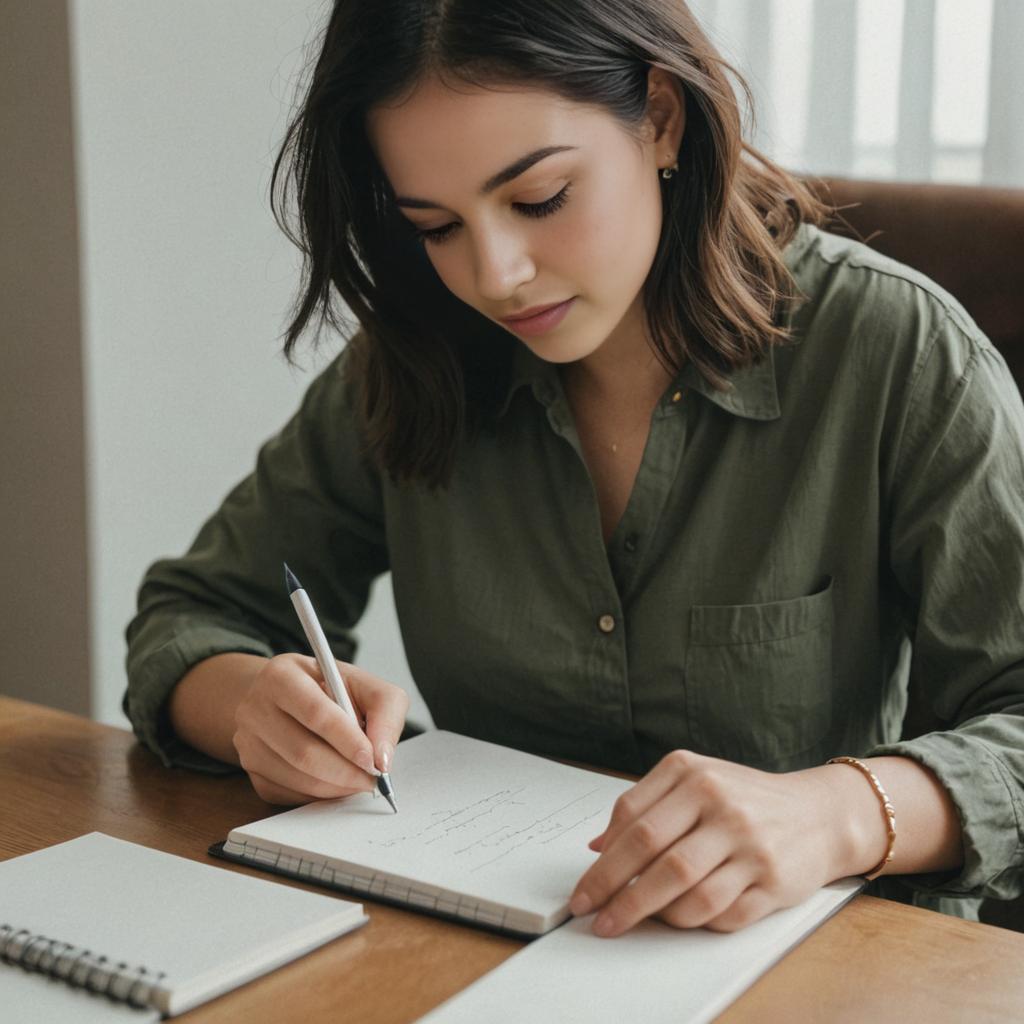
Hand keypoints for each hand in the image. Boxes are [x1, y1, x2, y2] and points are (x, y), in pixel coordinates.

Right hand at [232, 653, 408, 804]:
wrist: (288, 697)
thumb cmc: (330, 689)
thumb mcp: (364, 684)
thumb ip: (384, 710)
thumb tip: (382, 757)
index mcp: (281, 675)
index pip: (316, 713)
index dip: (348, 741)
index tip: (374, 760)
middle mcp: (254, 707)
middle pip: (303, 752)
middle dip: (346, 771)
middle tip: (374, 779)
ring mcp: (248, 742)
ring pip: (297, 777)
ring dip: (336, 786)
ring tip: (360, 779)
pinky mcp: (251, 770)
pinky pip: (289, 794)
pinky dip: (320, 794)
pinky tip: (336, 781)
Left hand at [569, 749, 843, 935]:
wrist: (817, 814)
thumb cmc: (743, 798)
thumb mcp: (692, 781)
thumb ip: (643, 806)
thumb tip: (598, 847)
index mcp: (692, 773)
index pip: (633, 820)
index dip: (603, 862)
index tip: (584, 890)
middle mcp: (721, 804)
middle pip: (655, 857)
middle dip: (617, 895)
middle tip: (595, 916)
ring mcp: (749, 843)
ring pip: (687, 892)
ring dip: (653, 914)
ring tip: (635, 919)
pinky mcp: (773, 881)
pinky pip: (721, 915)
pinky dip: (693, 922)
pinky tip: (679, 917)